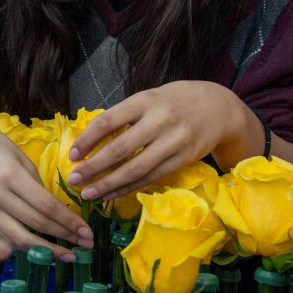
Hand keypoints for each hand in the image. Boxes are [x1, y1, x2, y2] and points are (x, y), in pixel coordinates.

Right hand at [0, 126, 91, 258]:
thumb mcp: (20, 158)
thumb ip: (38, 185)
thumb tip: (56, 211)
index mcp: (10, 176)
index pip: (46, 206)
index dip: (69, 221)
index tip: (87, 231)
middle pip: (36, 224)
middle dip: (64, 236)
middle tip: (86, 244)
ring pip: (19, 239)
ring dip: (47, 250)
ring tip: (68, 255)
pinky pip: (5, 238)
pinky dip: (25, 247)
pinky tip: (42, 250)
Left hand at [66, 81, 248, 199]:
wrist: (220, 107)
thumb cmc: (174, 102)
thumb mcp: (148, 98)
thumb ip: (123, 116)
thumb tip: (89, 140)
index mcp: (145, 100)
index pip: (108, 122)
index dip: (87, 140)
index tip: (72, 156)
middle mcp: (160, 120)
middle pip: (120, 149)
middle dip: (93, 168)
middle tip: (73, 180)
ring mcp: (174, 141)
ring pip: (136, 168)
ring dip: (109, 184)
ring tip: (88, 194)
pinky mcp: (184, 159)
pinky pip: (152, 177)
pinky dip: (130, 187)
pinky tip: (112, 193)